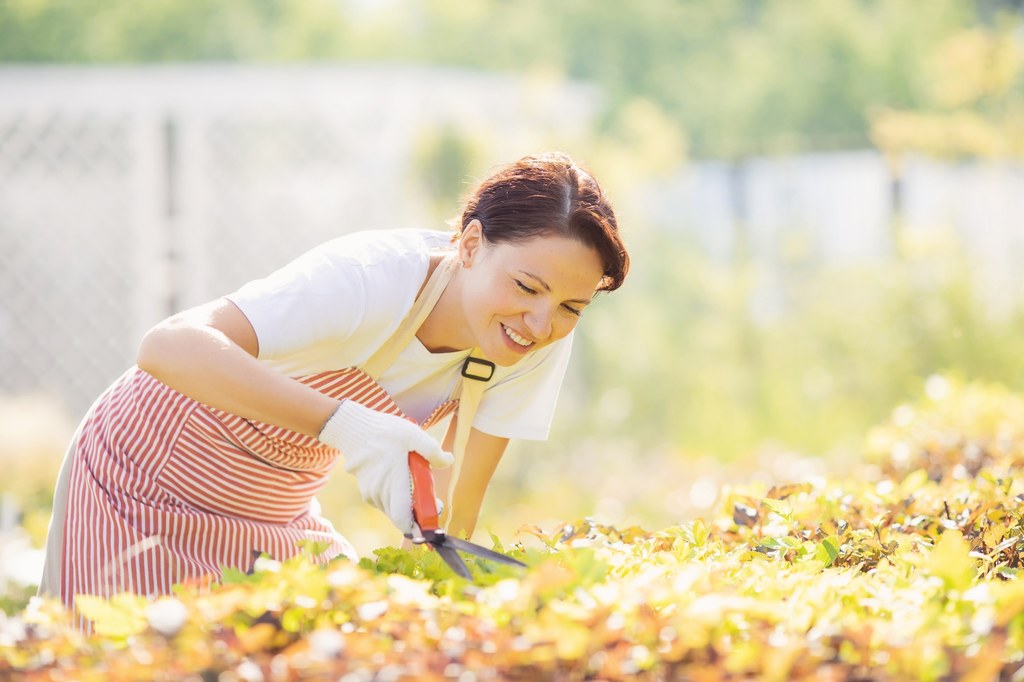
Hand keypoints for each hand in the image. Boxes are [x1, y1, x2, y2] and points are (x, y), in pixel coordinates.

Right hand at [318, 400, 451, 532]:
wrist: (354, 429)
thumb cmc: (385, 432)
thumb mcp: (413, 435)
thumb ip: (432, 450)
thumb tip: (448, 461)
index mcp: (394, 483)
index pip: (402, 518)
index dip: (417, 527)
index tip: (430, 523)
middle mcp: (380, 493)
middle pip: (400, 517)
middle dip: (417, 514)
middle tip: (431, 501)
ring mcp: (371, 493)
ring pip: (392, 510)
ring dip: (405, 505)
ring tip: (414, 483)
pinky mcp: (366, 491)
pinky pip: (384, 502)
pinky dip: (395, 498)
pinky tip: (399, 480)